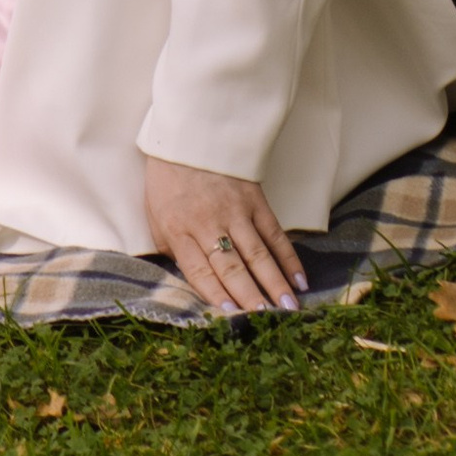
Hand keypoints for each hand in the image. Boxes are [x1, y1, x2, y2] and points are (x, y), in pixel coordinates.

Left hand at [141, 153, 305, 313]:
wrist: (188, 134)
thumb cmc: (168, 180)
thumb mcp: (156, 214)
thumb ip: (172, 249)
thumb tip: (192, 282)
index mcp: (179, 229)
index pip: (199, 270)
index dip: (216, 295)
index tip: (231, 318)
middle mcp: (208, 222)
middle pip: (231, 267)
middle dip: (250, 297)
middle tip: (267, 321)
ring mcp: (235, 211)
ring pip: (257, 254)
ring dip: (275, 284)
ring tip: (289, 310)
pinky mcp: (255, 200)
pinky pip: (275, 233)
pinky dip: (289, 257)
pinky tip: (299, 280)